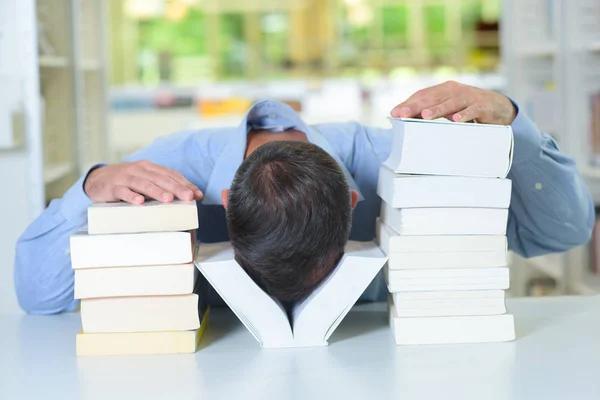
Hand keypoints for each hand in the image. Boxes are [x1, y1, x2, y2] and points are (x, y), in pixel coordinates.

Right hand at [84, 160, 203, 203]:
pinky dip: (131, 196)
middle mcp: (138, 169)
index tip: (197, 194)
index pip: (170, 174)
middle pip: (160, 178)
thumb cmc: (126, 182)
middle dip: (176, 188)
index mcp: (149, 167)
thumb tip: (188, 196)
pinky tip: (139, 202)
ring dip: (157, 191)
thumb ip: (162, 187)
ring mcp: (125, 177)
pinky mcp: (113, 186)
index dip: (185, 184)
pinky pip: (123, 191)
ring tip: (168, 199)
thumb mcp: (145, 181)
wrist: (96, 180)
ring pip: (143, 183)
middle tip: (188, 197)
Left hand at [390, 81, 516, 125]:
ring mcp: (468, 97)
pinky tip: (455, 121)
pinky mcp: (482, 106)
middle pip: (432, 98)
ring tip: (425, 116)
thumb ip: (432, 111)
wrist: (498, 106)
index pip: (422, 95)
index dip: (408, 103)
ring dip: (438, 110)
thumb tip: (408, 120)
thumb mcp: (448, 108)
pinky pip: (472, 110)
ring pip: (450, 103)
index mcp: (443, 90)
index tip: (394, 113)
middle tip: (402, 114)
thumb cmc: (467, 108)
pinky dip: (464, 115)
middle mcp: (454, 91)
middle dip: (416, 106)